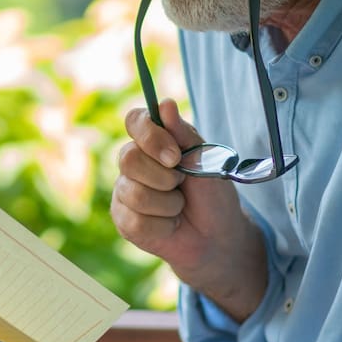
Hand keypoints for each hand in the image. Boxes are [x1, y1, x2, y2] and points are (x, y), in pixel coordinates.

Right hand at [112, 99, 266, 319]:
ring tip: (179, 208)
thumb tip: (165, 103)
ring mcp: (125, 190)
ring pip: (134, 192)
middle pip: (128, 158)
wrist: (217, 237)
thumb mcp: (205, 161)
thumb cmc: (212, 195)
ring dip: (168, 204)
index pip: (134, 121)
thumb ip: (183, 134)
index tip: (175, 156)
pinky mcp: (123, 219)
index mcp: (153, 141)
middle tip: (182, 185)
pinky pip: (135, 220)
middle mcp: (133, 162)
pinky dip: (163, 226)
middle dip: (164, 177)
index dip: (150, 136)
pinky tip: (170, 225)